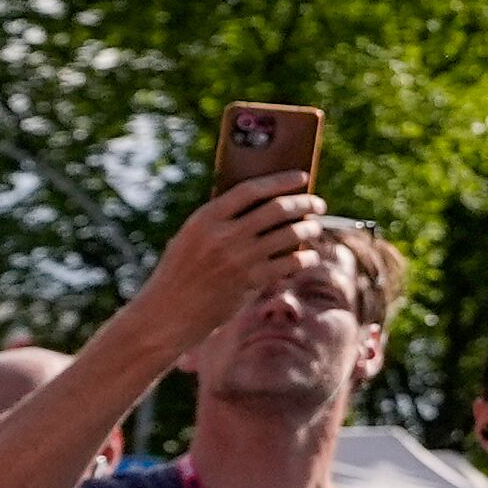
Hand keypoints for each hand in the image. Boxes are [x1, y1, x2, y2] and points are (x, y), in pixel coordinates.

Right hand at [125, 173, 331, 354]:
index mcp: (205, 218)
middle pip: (277, 209)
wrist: (169, 311)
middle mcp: (223, 235)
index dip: (281, 180)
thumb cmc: (182, 272)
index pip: (251, 189)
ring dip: (309, 229)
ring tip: (315, 227)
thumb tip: (268, 203)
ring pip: (289, 235)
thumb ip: (222, 220)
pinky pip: (289, 263)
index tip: (302, 176)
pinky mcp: (250, 281)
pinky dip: (305, 258)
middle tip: (318, 203)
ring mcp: (238, 258)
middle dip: (304, 203)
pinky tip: (310, 256)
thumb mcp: (192, 237)